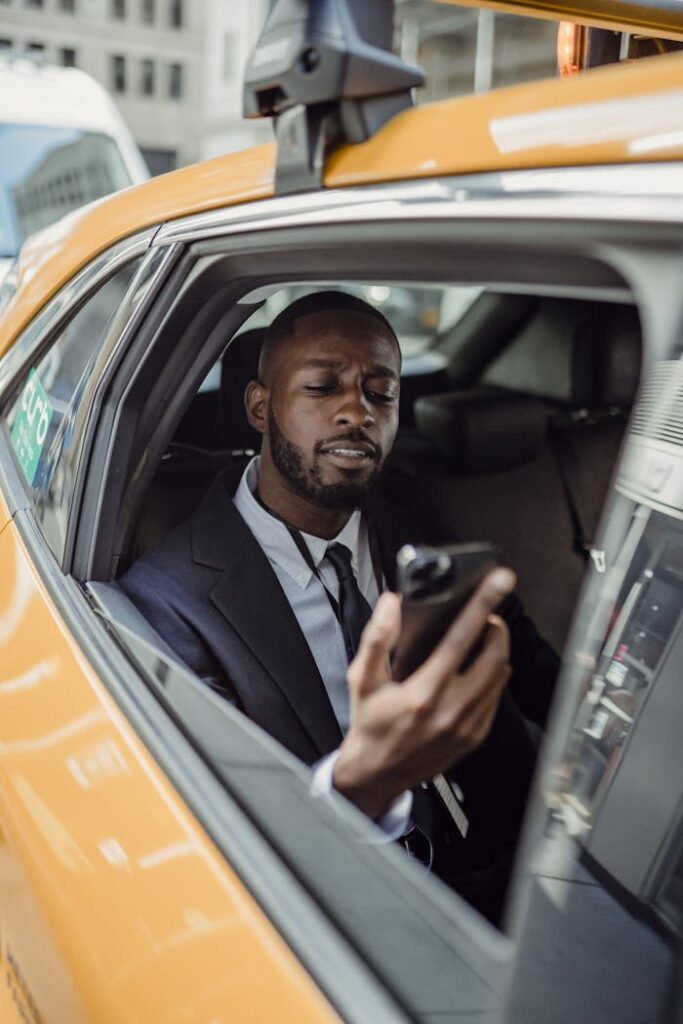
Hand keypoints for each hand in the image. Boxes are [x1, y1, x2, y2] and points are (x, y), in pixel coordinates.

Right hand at [333, 568, 514, 818]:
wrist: (377, 772)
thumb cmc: (370, 723)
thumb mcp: (363, 678)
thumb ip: (378, 638)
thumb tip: (392, 603)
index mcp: (423, 693)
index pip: (461, 638)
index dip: (482, 605)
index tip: (499, 582)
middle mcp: (450, 711)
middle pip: (494, 656)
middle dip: (497, 626)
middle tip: (487, 614)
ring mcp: (467, 726)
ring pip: (501, 675)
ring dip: (498, 649)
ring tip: (483, 637)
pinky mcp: (475, 737)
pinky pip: (496, 697)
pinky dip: (494, 675)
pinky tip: (479, 668)